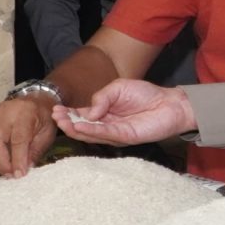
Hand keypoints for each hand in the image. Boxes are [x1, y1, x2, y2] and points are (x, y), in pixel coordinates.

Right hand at [0, 95, 57, 177]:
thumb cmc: (43, 117)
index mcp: (25, 113)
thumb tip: (25, 168)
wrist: (34, 100)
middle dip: (1, 162)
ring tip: (4, 171)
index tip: (19, 174)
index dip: (17, 159)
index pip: (18, 139)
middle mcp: (5, 114)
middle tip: (10, 175)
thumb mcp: (47, 133)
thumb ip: (36, 150)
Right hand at [55, 79, 196, 145]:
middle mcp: (107, 125)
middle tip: (55, 117)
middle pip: (83, 127)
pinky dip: (92, 131)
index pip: (81, 115)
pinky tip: (81, 126)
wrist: (169, 102)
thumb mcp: (118, 87)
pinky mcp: (126, 137)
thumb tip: (89, 111)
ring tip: (62, 122)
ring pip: (91, 134)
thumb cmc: (145, 94)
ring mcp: (115, 133)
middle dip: (67, 123)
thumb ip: (101, 97)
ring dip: (75, 129)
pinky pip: (106, 134)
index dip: (68, 114)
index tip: (55, 110)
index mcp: (103, 112)